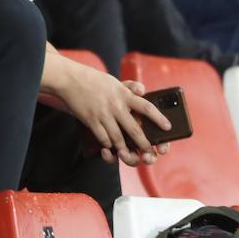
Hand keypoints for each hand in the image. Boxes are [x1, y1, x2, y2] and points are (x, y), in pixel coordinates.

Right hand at [44, 57, 171, 165]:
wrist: (70, 79)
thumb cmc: (94, 81)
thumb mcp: (114, 81)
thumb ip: (129, 86)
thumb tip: (142, 90)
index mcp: (124, 94)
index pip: (146, 106)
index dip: (158, 117)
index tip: (167, 127)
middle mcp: (116, 106)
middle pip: (134, 130)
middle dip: (144, 145)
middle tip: (151, 153)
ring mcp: (103, 115)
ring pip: (118, 139)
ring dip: (125, 151)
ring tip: (131, 157)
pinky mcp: (92, 121)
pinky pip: (103, 138)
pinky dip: (107, 146)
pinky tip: (109, 149)